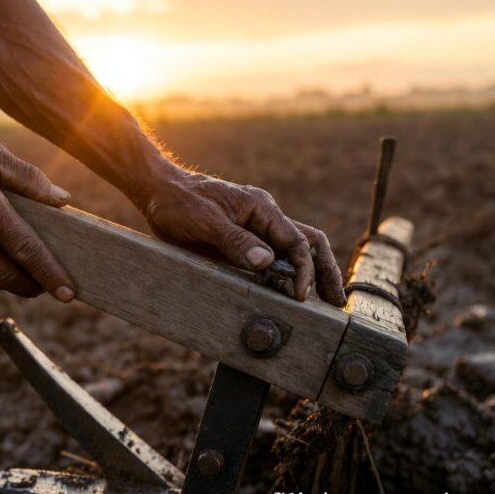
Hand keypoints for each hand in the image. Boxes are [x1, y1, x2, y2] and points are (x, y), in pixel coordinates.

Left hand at [140, 170, 345, 304]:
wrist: (158, 192)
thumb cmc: (179, 202)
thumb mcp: (204, 222)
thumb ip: (234, 241)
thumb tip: (267, 263)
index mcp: (261, 208)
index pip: (296, 241)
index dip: (303, 269)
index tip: (301, 295)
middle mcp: (264, 217)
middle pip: (307, 242)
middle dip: (323, 270)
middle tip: (335, 301)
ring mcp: (255, 228)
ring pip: (293, 249)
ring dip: (310, 272)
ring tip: (324, 300)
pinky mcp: (242, 240)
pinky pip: (271, 256)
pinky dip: (286, 273)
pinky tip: (290, 292)